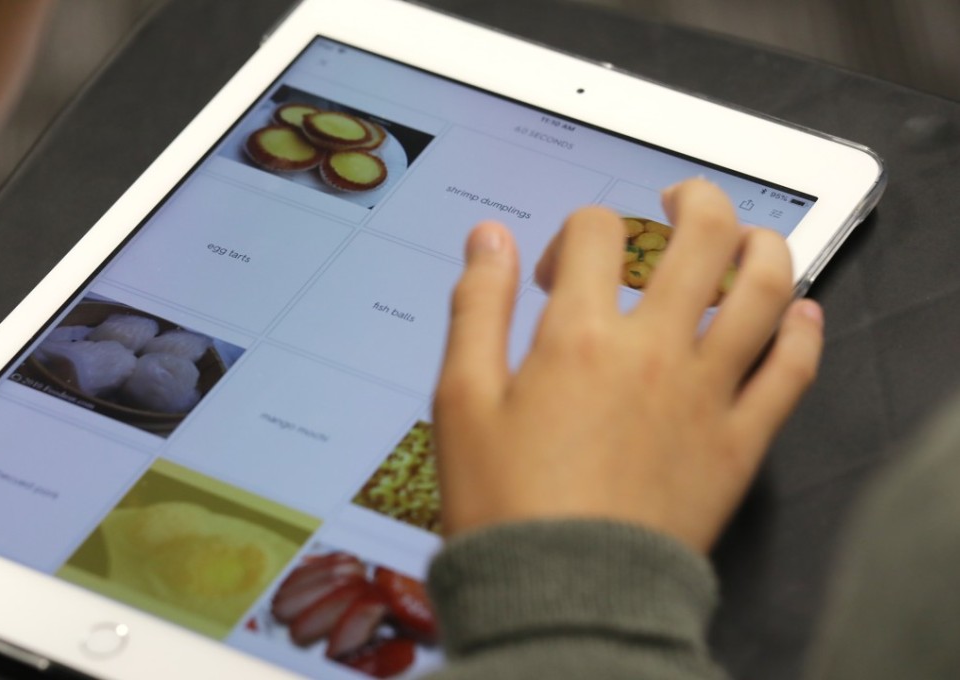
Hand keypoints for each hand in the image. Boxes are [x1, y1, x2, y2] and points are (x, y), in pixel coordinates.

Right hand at [433, 179, 822, 552]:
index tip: (554, 271)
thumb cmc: (506, 504)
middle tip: (679, 200)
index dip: (572, 234)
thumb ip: (476, 307)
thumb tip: (488, 239)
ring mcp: (705, 395)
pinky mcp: (739, 444)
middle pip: (700, 236)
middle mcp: (652, 351)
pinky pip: (792, 373)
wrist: (563, 596)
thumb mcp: (461, 400)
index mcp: (578, 337)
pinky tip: (799, 312)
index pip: (593, 234)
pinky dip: (804, 332)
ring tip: (748, 239)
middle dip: (693, 200)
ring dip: (763, 247)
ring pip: (762, 290)